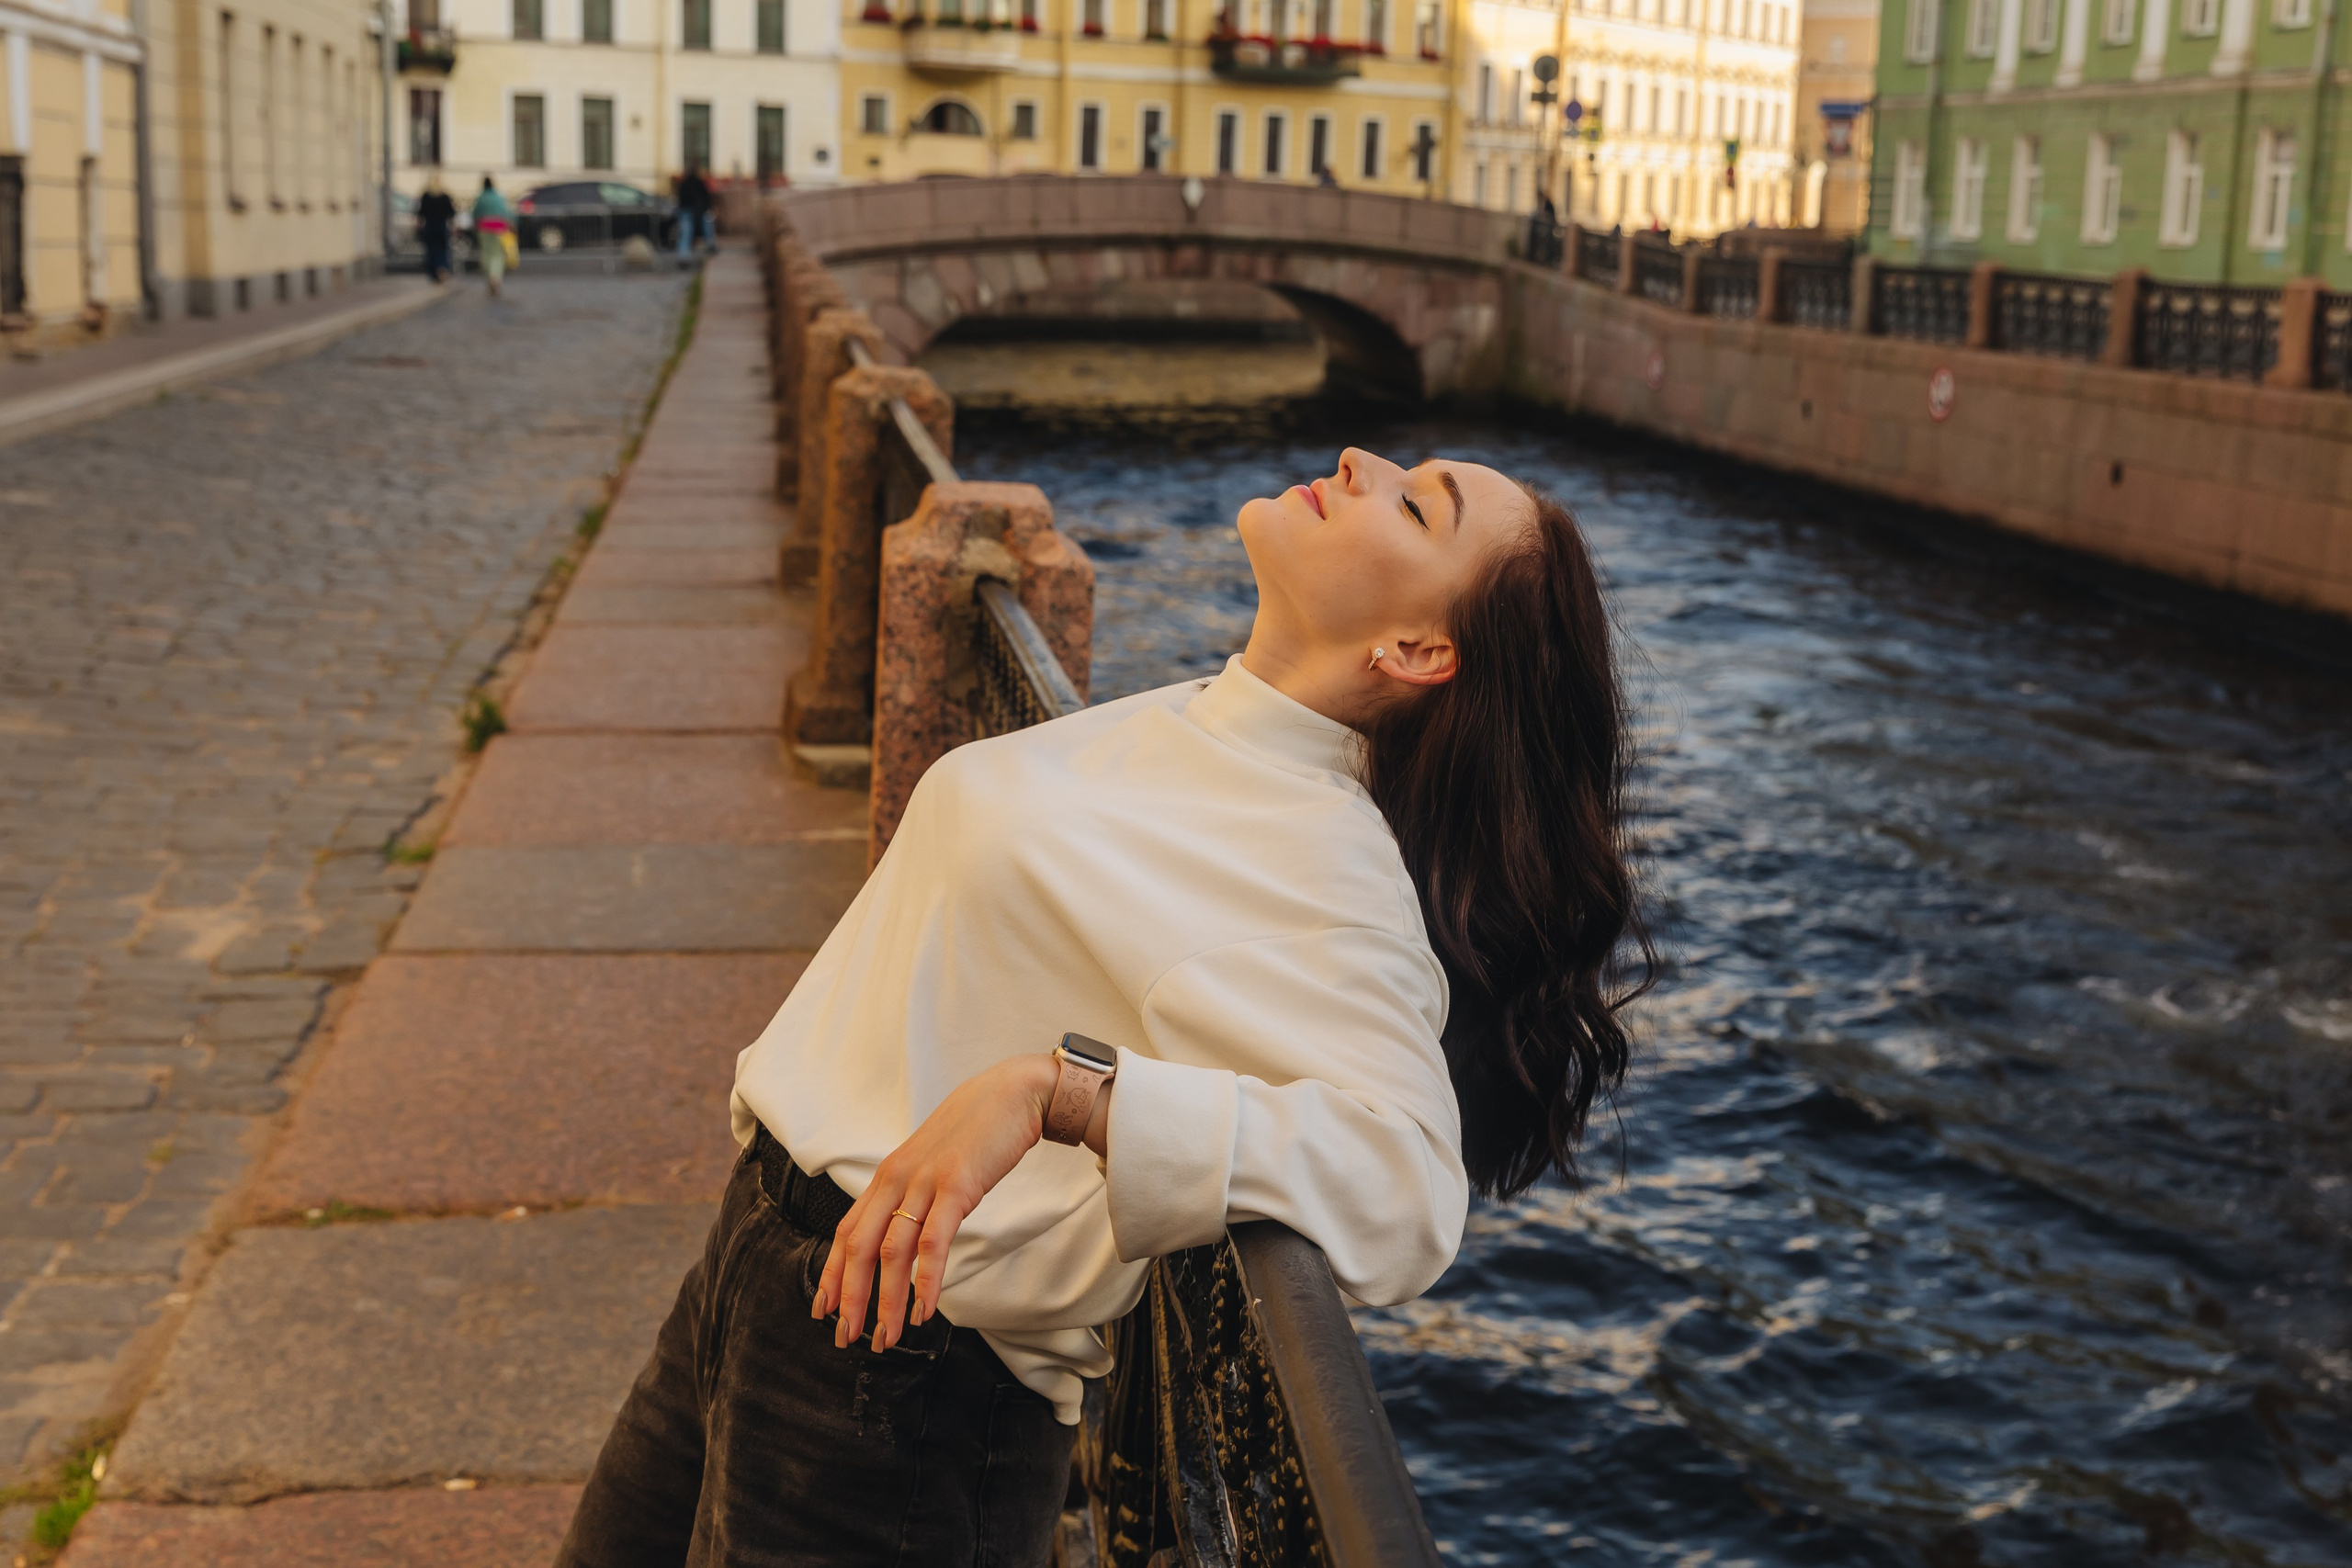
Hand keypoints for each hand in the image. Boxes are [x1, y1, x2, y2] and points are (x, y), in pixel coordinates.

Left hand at [814, 1054, 1060, 1352]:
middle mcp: (897, 1179)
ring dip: (886, 1301)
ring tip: (887, 1338)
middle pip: (859, 1247)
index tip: (824, 1309)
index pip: (847, 1231)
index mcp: (889, 1176)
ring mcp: (925, 1182)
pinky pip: (933, 1242)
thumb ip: (915, 1194)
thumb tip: (906, 1234)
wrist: (1015, 1092)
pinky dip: (926, 1280)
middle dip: (849, 1298)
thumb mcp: (934, 1163)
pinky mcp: (957, 1186)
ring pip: (891, 1252)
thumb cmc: (977, 1130)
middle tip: (846, 1337)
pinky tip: (925, 1309)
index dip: (832, 1273)